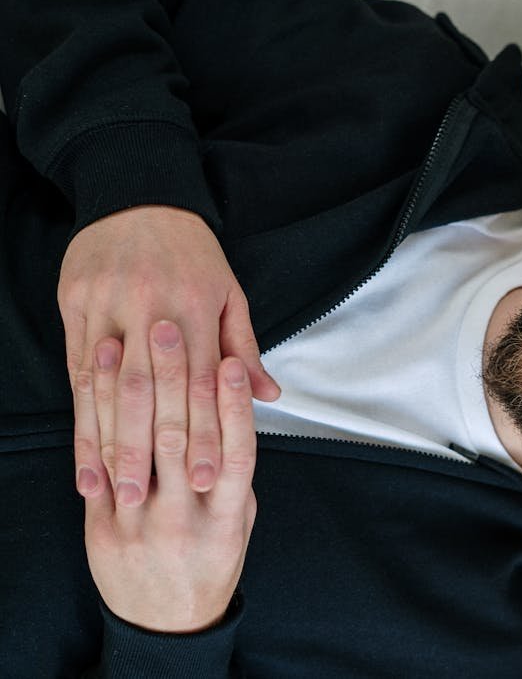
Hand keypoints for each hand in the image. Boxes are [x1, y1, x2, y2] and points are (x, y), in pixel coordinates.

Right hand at [59, 205, 278, 505]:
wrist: (138, 196)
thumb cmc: (193, 252)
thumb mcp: (229, 293)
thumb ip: (244, 349)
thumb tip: (269, 396)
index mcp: (195, 310)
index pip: (200, 384)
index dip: (202, 433)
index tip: (204, 478)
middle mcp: (150, 311)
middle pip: (149, 392)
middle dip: (149, 450)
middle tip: (149, 499)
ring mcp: (108, 309)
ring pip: (106, 387)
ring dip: (107, 443)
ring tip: (111, 489)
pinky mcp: (76, 309)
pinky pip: (76, 372)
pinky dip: (79, 416)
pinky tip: (82, 451)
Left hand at [82, 321, 256, 632]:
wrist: (167, 624)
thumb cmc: (212, 562)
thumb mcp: (241, 519)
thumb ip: (240, 467)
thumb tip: (253, 409)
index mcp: (231, 515)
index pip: (237, 449)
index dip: (234, 403)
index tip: (232, 361)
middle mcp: (188, 519)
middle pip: (183, 438)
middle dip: (174, 378)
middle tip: (169, 329)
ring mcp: (143, 526)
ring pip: (138, 448)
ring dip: (129, 389)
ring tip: (127, 342)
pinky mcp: (104, 531)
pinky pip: (100, 471)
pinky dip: (96, 422)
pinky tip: (95, 386)